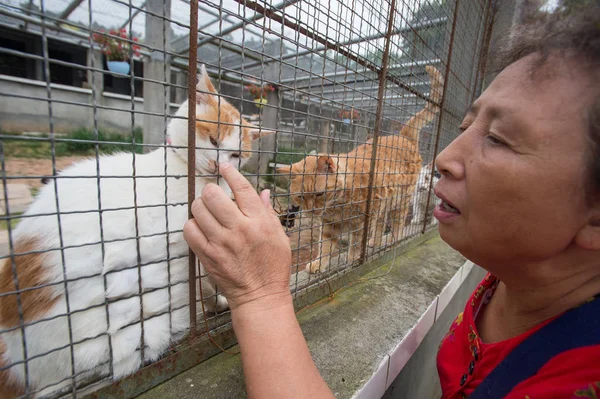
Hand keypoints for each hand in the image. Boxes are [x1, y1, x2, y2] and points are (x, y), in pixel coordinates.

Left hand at [183, 163, 291, 310]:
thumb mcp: (279, 236)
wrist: (260, 296)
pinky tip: (201, 228)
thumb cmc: (273, 266)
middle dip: (212, 191)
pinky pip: (189, 230)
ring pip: (198, 209)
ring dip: (200, 206)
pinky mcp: (207, 256)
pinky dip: (192, 225)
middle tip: (214, 196)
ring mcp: (221, 243)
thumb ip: (268, 212)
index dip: (230, 173)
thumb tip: (262, 192)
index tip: (224, 167)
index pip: (241, 189)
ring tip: (207, 212)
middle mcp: (239, 230)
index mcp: (259, 222)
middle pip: (213, 195)